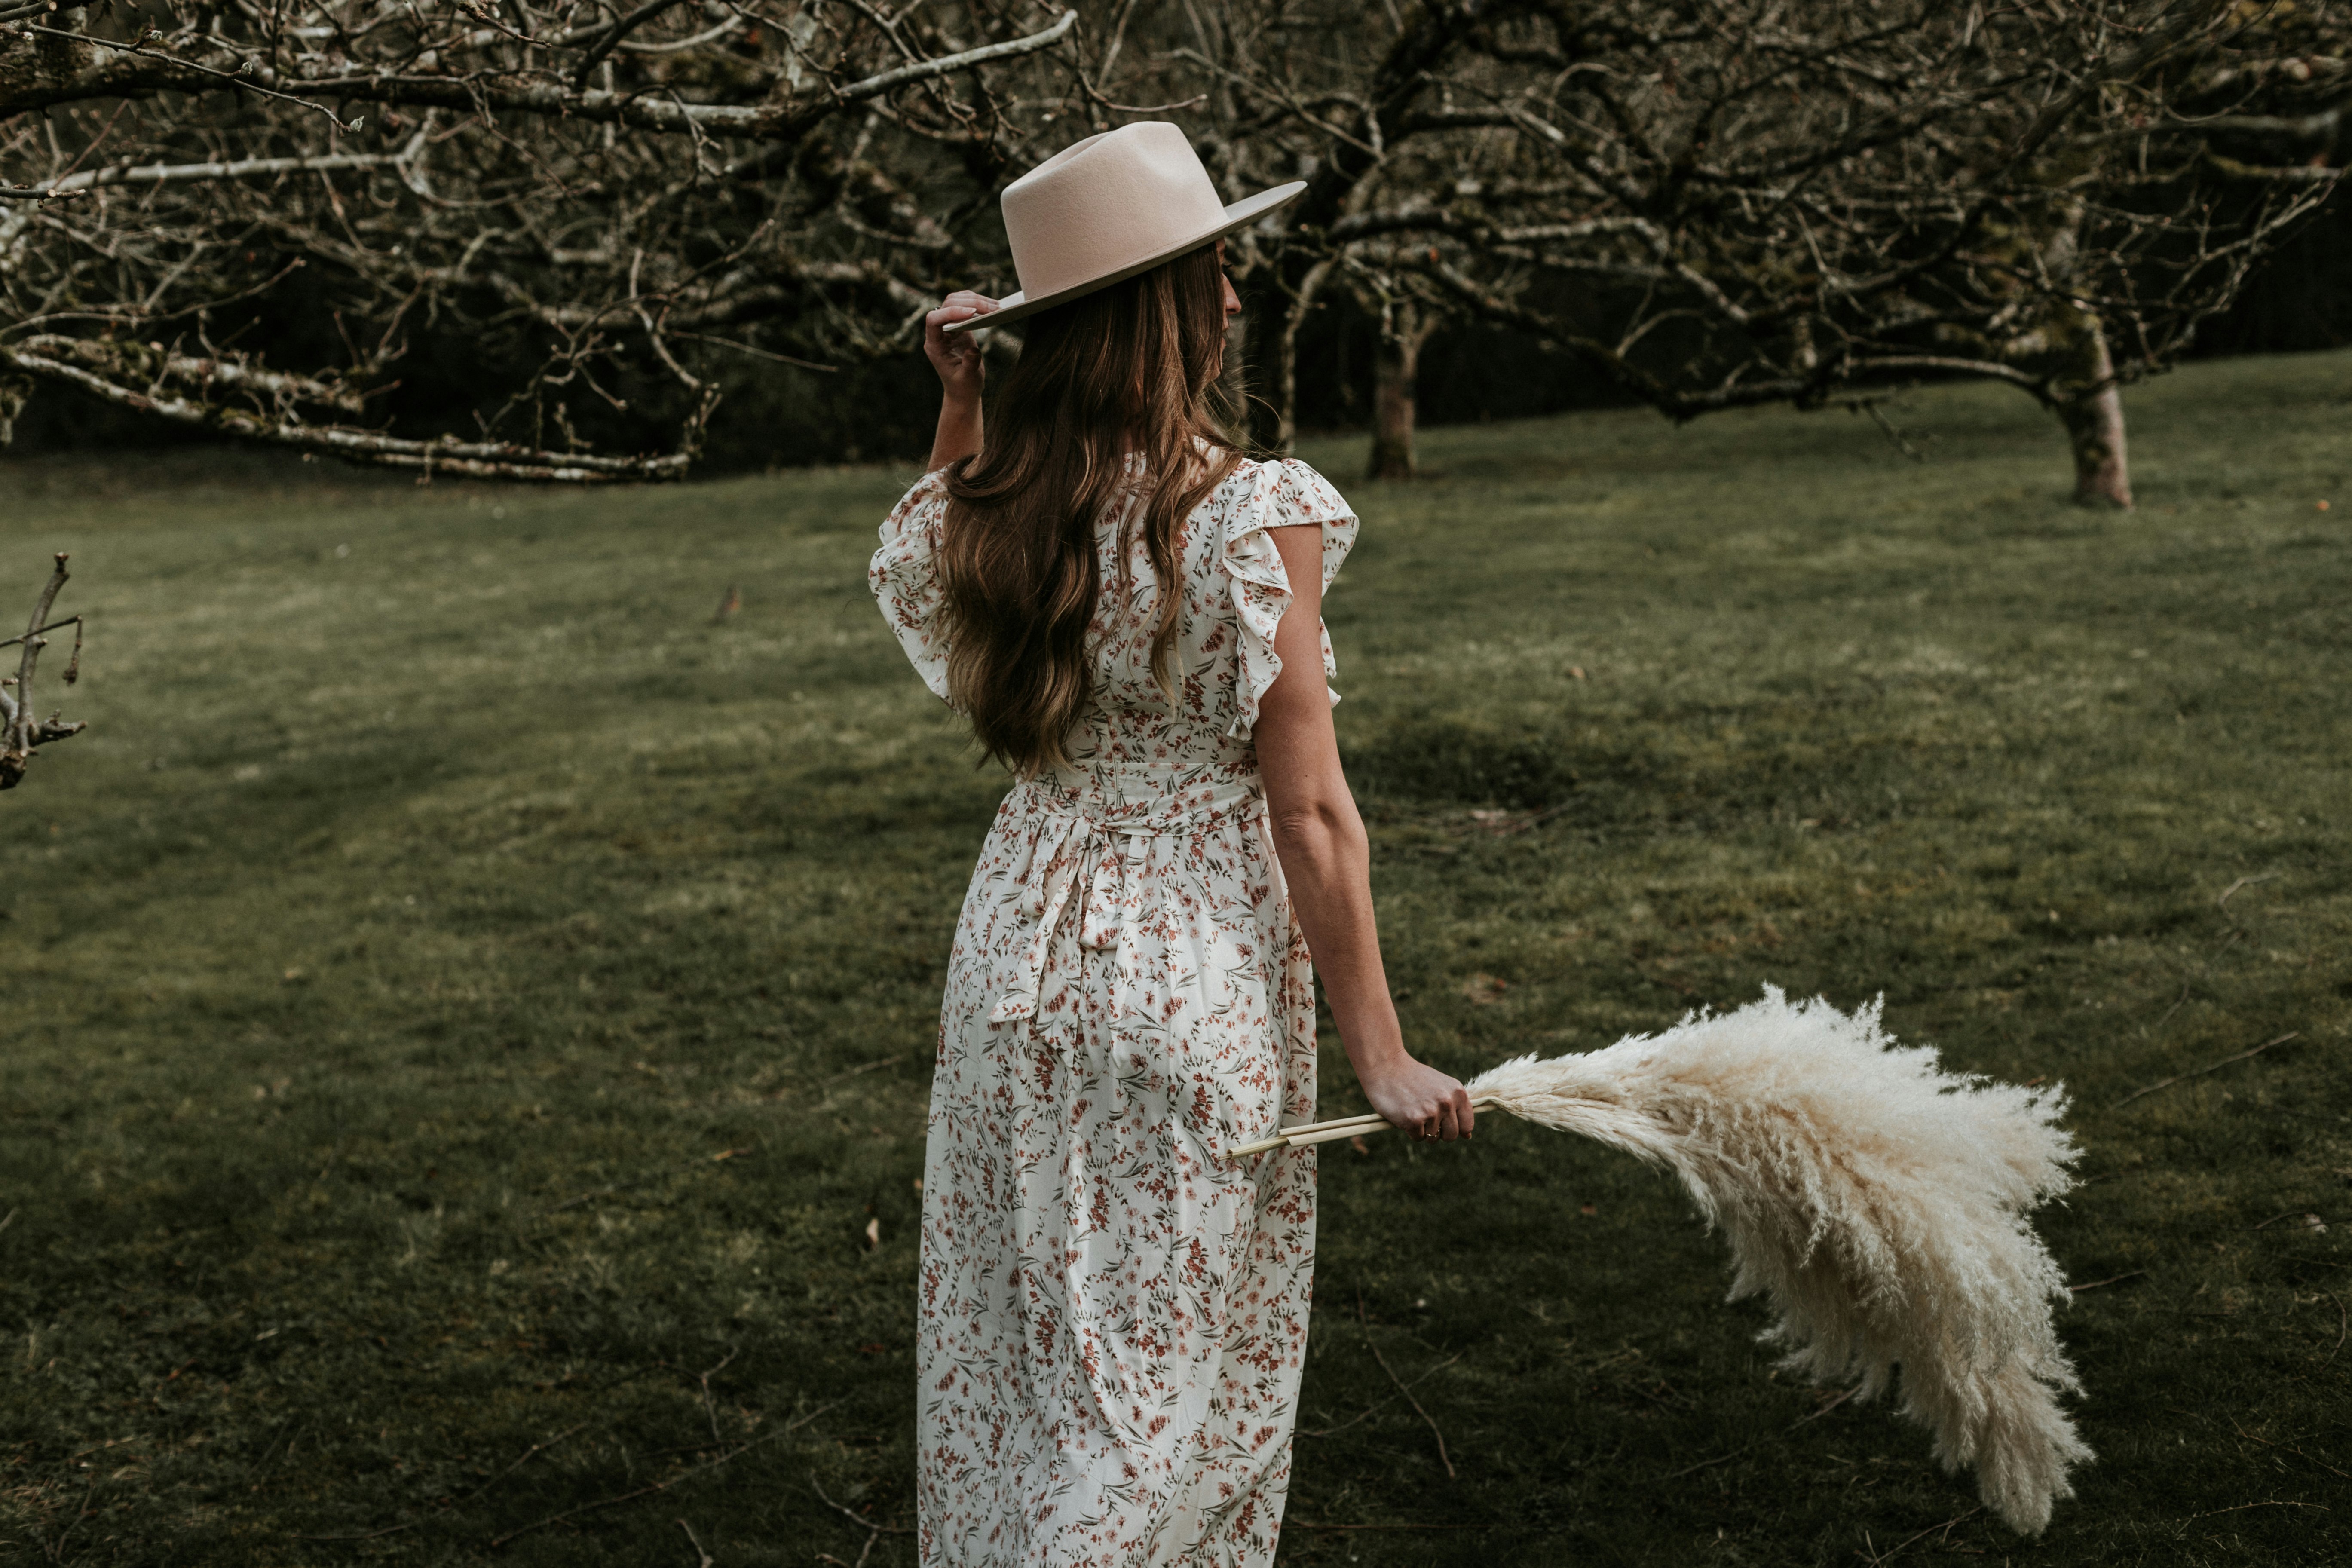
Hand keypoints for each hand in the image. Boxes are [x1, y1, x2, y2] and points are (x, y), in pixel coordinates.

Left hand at [924, 290, 997, 401]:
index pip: (934, 320)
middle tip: (993, 308)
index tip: (972, 313)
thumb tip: (973, 352)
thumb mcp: (968, 379)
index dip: (950, 312)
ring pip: (956, 301)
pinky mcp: (960, 326)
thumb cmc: (963, 387)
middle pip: (947, 305)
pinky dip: (978, 303)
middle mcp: (939, 333)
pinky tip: (993, 307)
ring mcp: (949, 328)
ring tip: (997, 306)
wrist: (964, 391)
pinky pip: (965, 306)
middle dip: (970, 303)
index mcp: (934, 346)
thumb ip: (969, 365)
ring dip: (976, 300)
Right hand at [1356, 1052, 1474, 1140]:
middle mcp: (1447, 1103)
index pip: (1467, 1125)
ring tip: (1413, 1110)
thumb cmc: (1413, 1077)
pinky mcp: (1413, 1120)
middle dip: (1439, 1132)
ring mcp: (1431, 1112)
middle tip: (1425, 1116)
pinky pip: (1418, 1138)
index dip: (1455, 1127)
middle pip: (1451, 1136)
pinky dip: (1410, 1130)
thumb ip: (1456, 1108)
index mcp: (1458, 1093)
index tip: (1444, 1122)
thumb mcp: (1442, 1087)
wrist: (1386, 1065)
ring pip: (1433, 1138)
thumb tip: (1468, 1136)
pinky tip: (1404, 1112)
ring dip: (1422, 1130)